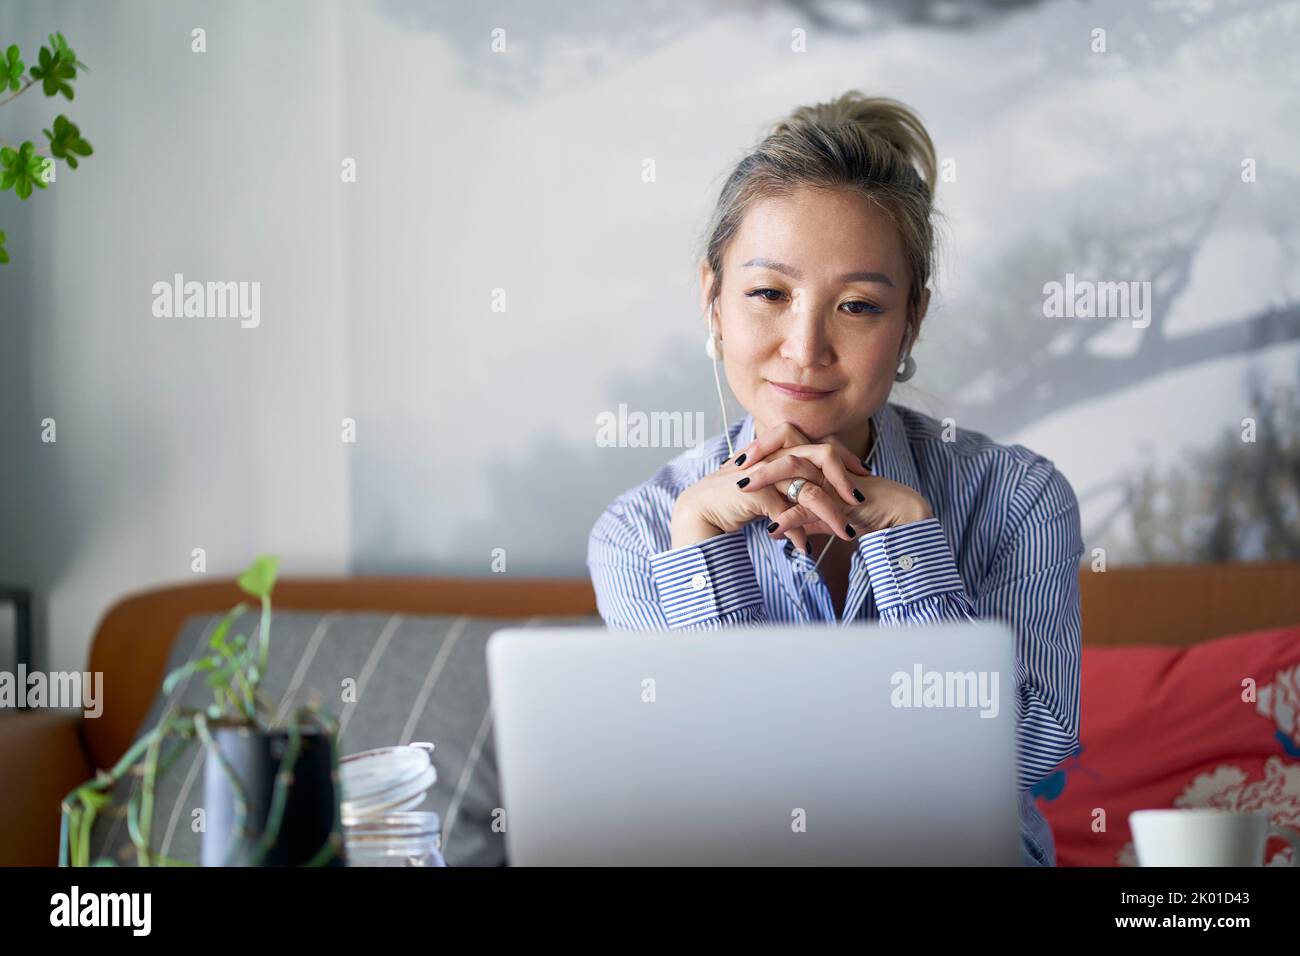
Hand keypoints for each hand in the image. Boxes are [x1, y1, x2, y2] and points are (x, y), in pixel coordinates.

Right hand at [669, 422, 867, 552]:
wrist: (698, 512)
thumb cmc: (731, 503)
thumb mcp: (767, 495)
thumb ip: (788, 493)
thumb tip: (813, 508)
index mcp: (777, 451)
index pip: (818, 444)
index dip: (842, 457)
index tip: (862, 474)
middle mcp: (772, 456)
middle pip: (819, 457)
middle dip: (843, 478)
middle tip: (860, 499)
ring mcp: (762, 472)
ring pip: (806, 487)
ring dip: (828, 512)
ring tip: (844, 533)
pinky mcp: (752, 492)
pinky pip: (784, 512)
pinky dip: (797, 532)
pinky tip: (805, 549)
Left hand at [734, 421, 933, 541]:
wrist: (899, 519)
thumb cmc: (864, 514)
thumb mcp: (824, 517)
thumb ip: (801, 518)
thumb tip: (774, 529)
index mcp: (821, 463)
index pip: (786, 445)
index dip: (761, 450)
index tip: (737, 462)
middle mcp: (826, 466)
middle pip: (786, 449)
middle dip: (757, 456)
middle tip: (733, 468)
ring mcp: (834, 480)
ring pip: (795, 469)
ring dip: (766, 479)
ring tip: (742, 490)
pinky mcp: (843, 499)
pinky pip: (812, 503)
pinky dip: (790, 517)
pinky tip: (772, 530)